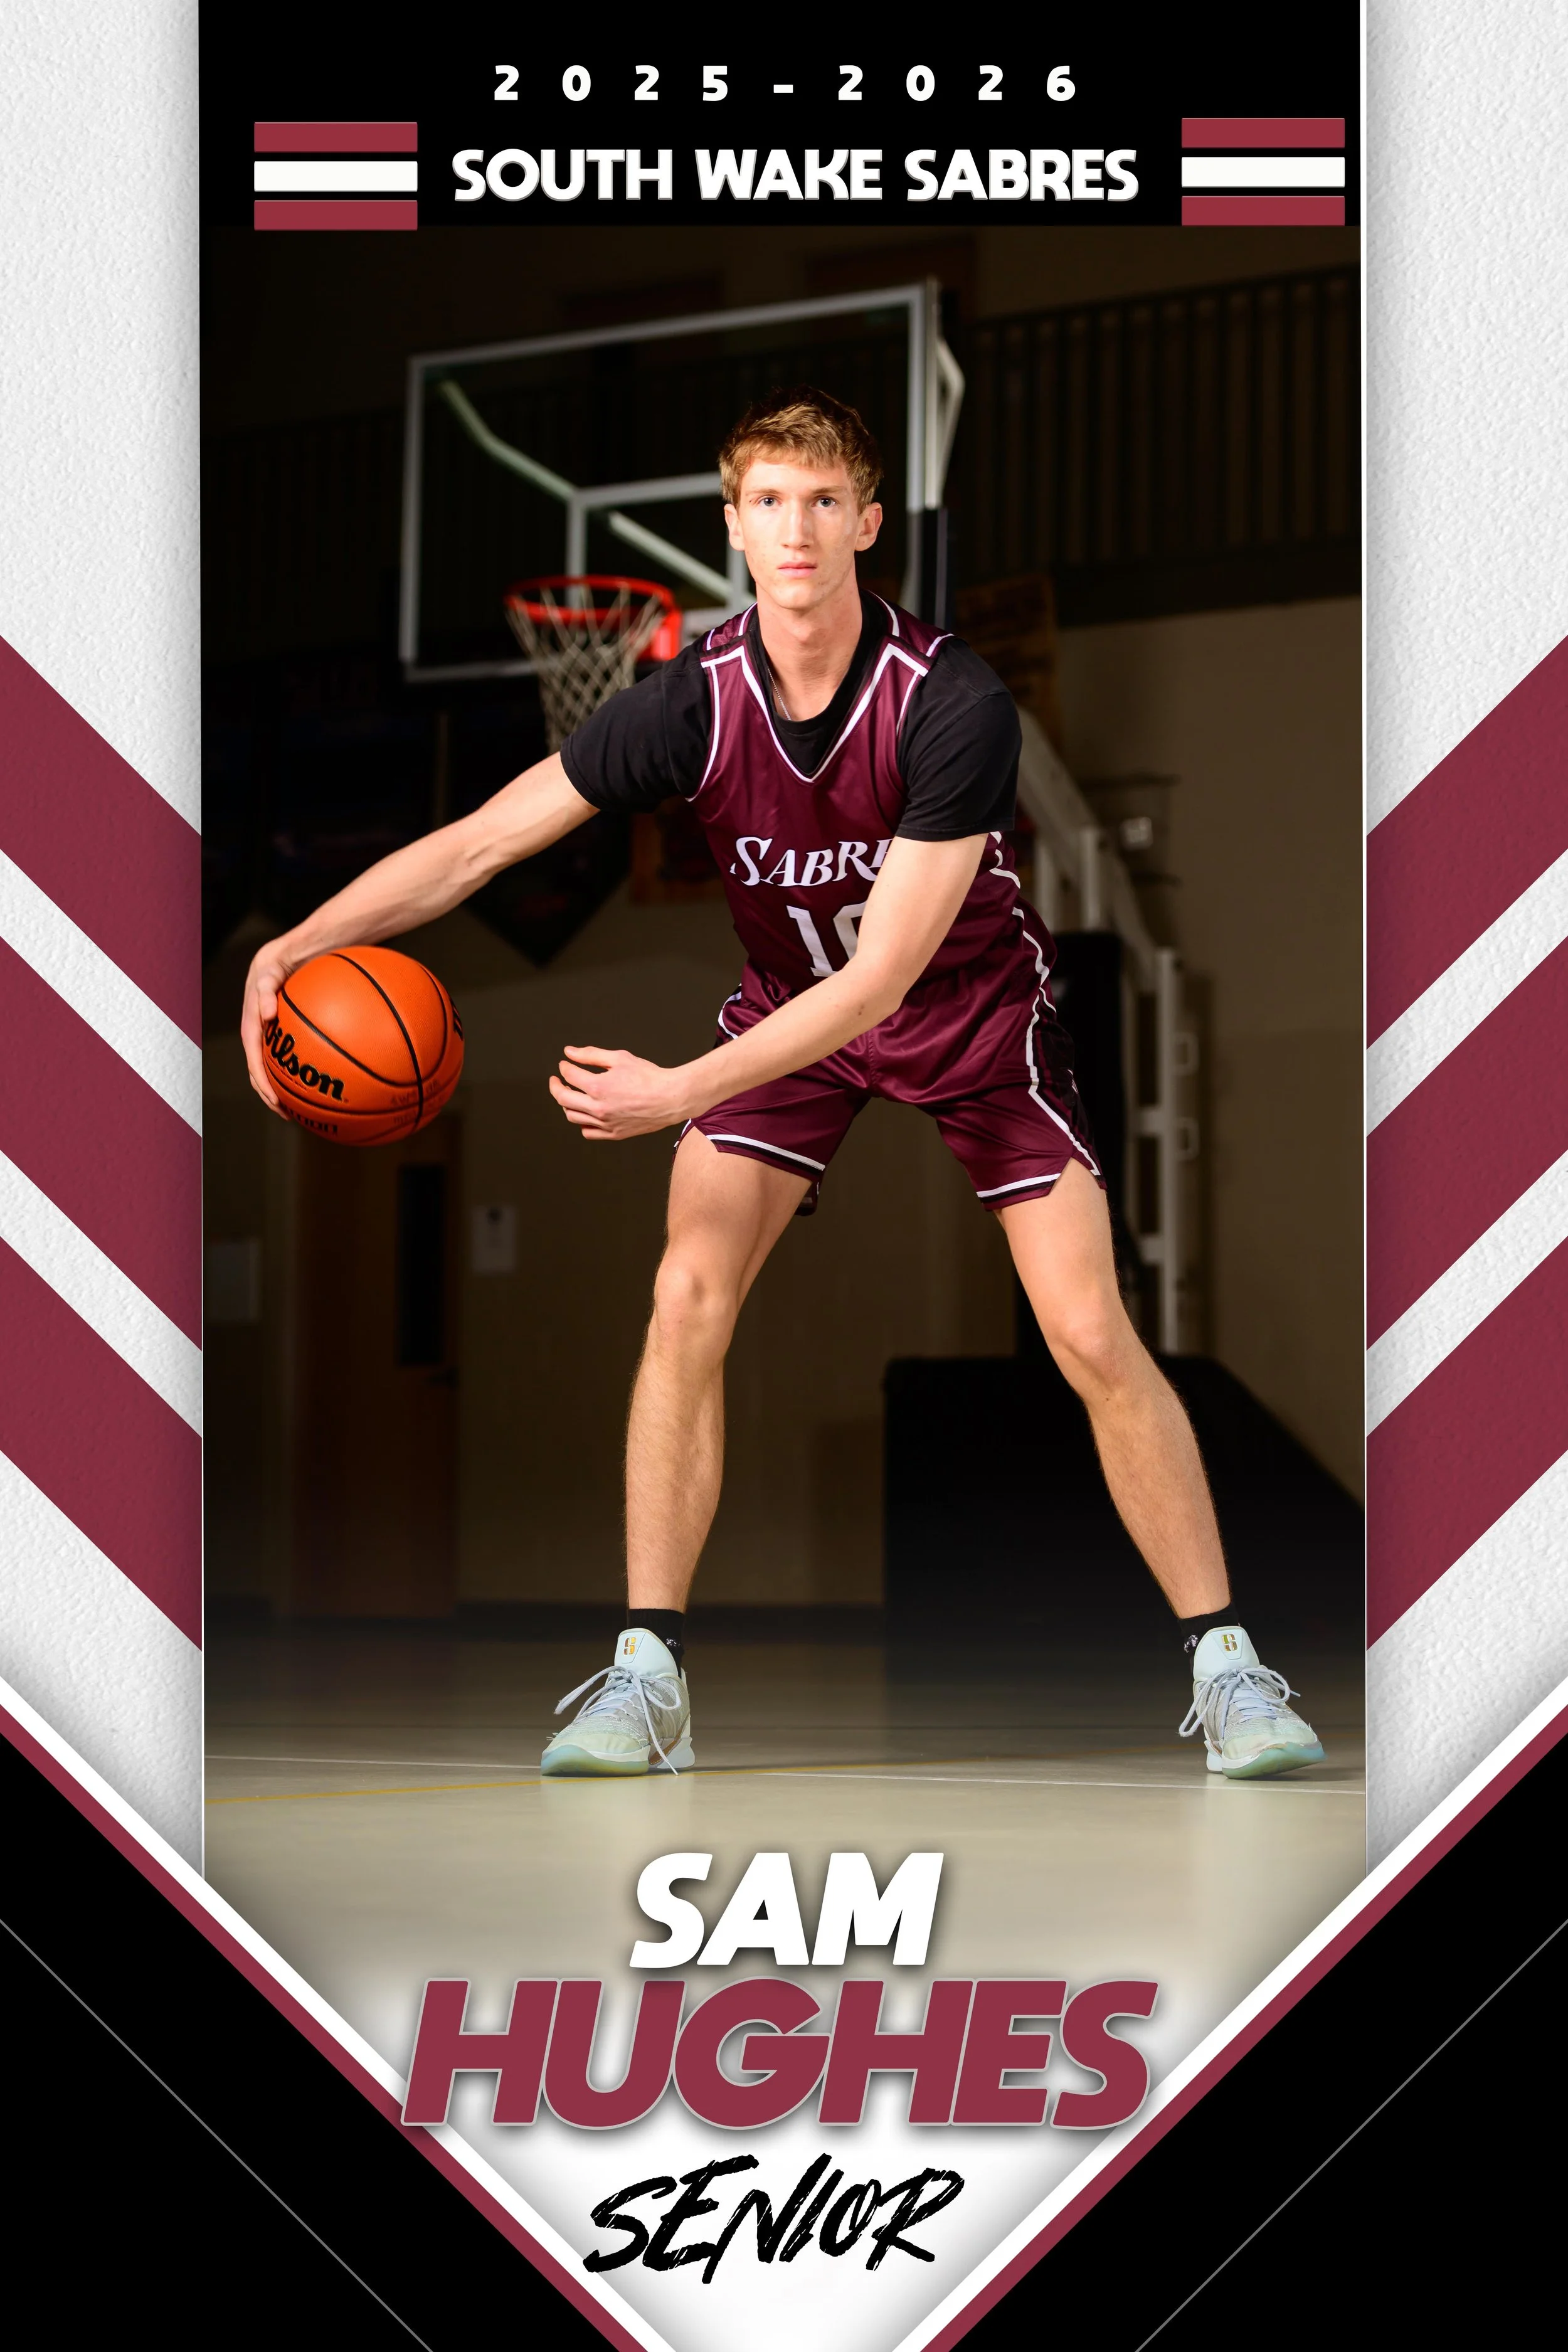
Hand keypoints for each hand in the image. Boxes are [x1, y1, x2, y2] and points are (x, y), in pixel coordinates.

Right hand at [240, 939, 296, 1116]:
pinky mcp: (292, 1025)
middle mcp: (262, 1023)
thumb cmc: (288, 954)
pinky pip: (297, 1050)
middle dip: (270, 1091)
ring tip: (301, 1106)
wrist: (306, 944)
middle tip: (286, 1112)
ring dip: (285, 1084)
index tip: (274, 1099)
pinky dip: (305, 1066)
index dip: (261, 1079)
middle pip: (260, 1065)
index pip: (252, 1054)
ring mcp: (276, 1025)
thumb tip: (266, 1015)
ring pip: (276, 1062)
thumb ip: (267, 987)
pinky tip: (324, 1078)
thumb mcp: (273, 966)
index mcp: (252, 1016)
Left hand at [548, 1046, 689, 1140]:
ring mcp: (605, 1123)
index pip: (569, 1076)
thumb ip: (591, 1055)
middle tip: (557, 1080)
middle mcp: (598, 1108)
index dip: (564, 1067)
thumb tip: (569, 1052)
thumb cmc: (649, 1077)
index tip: (565, 1064)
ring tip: (571, 1095)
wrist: (671, 1098)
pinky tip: (586, 1113)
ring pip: (573, 1117)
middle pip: (563, 1098)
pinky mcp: (614, 1134)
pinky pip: (588, 1132)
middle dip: (556, 1086)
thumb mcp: (619, 1058)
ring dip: (567, 1104)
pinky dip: (582, 1123)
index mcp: (598, 1087)